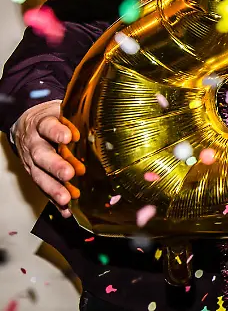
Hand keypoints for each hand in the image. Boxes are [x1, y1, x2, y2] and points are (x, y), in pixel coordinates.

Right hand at [12, 100, 77, 216]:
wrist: (27, 125)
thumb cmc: (53, 118)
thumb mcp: (61, 110)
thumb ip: (76, 115)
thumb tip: (106, 113)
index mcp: (42, 124)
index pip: (47, 126)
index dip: (57, 132)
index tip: (68, 138)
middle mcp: (34, 144)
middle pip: (42, 155)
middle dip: (55, 166)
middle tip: (69, 174)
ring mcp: (32, 161)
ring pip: (40, 176)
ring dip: (54, 188)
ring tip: (67, 199)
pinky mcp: (35, 175)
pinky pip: (43, 189)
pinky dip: (54, 200)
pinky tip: (66, 210)